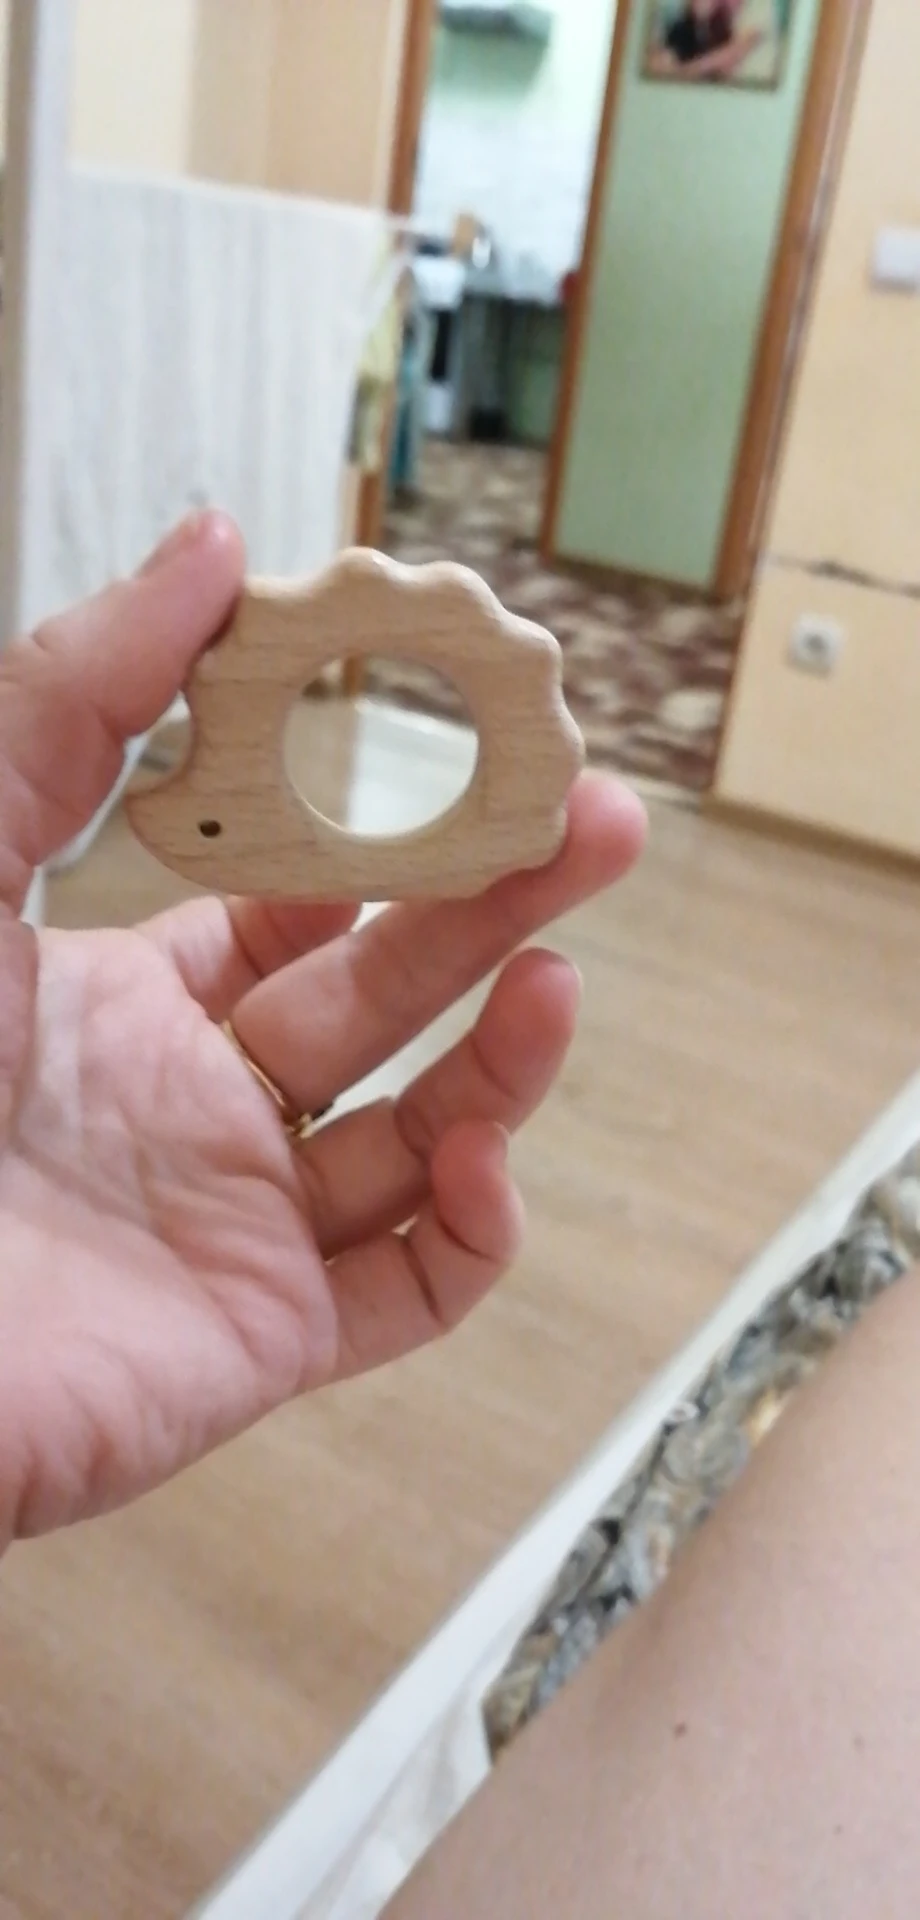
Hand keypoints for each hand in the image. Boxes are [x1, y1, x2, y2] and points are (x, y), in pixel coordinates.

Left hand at [0, 513, 644, 1545]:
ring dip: (507, 1060)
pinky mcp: (261, 1336)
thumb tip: (212, 545)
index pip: (290, 911)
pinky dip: (475, 1232)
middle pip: (385, 1000)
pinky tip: (481, 1157)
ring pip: (419, 1139)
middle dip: (496, 909)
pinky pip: (409, 1289)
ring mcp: (232, 1225)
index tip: (465, 758)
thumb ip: (77, 703)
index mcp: (119, 1001)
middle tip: (596, 820)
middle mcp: (189, 1108)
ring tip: (558, 977)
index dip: (384, 842)